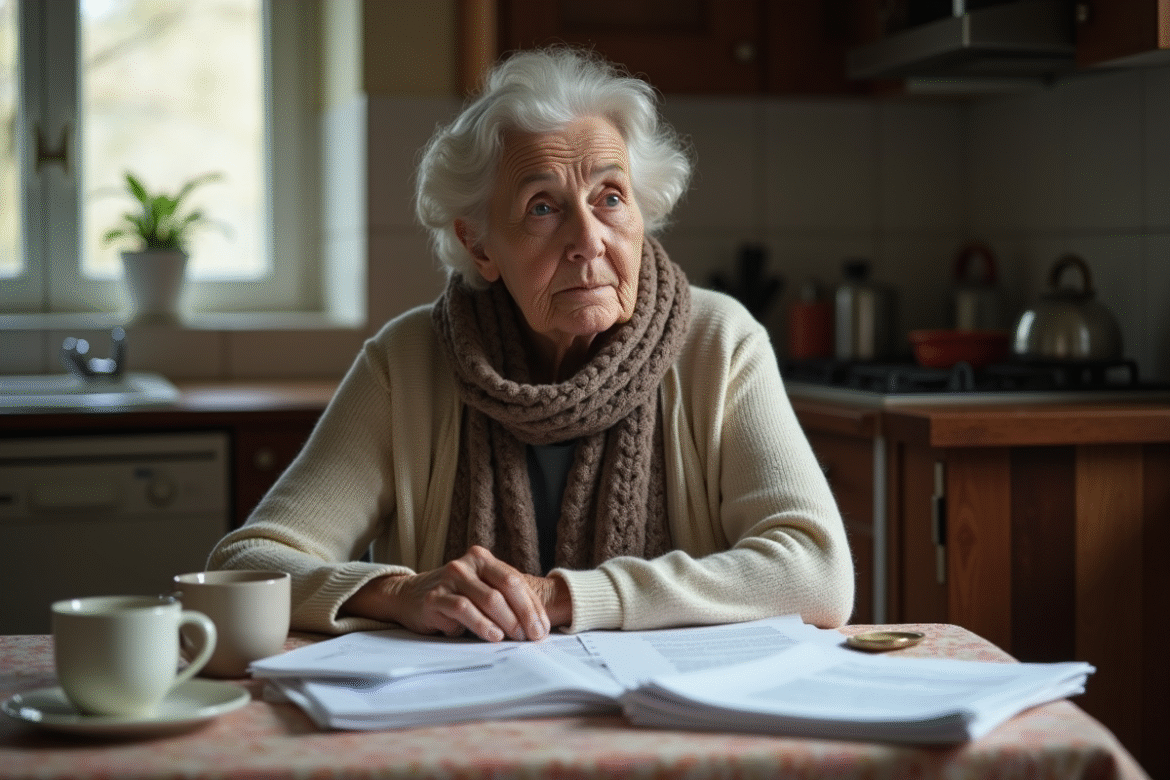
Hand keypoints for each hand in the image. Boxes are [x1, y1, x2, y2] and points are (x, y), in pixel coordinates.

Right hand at [342, 546, 569, 641]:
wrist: (409, 596)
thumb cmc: (453, 597)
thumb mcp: (479, 590)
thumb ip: (503, 599)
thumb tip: (536, 626)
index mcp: (483, 559)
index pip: (515, 581)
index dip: (533, 606)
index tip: (543, 628)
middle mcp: (467, 564)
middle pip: (507, 587)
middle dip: (525, 614)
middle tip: (534, 636)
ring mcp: (450, 578)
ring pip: (488, 598)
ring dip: (507, 621)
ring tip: (517, 638)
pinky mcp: (435, 597)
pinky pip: (464, 609)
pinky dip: (482, 624)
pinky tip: (493, 636)